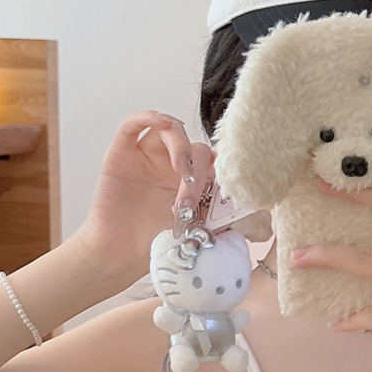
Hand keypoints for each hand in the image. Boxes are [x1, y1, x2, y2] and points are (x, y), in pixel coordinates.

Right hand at [69, 111, 214, 284]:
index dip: (219, 171)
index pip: (213, 159)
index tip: (220, 195)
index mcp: (193, 180)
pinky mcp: (121, 153)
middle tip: (190, 200)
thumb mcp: (198, 228)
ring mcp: (147, 156)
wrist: (121, 255)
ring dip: (181, 147)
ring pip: (171, 130)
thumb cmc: (156, 244)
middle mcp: (171, 164)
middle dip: (198, 170)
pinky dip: (148, 116)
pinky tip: (160, 123)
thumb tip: (250, 209)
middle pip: (195, 146)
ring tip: (180, 172)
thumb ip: (220, 214)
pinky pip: (133, 124)